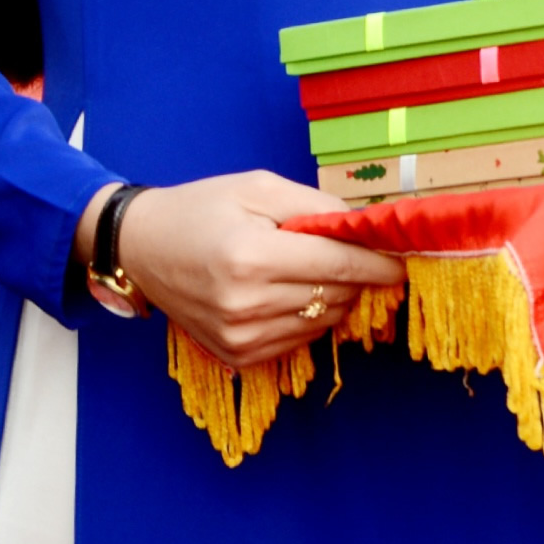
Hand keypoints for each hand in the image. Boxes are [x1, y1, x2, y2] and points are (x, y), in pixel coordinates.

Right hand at [109, 173, 403, 364]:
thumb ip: (319, 207)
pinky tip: (290, 293)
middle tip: (356, 256)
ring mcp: (238, 334)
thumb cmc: (201, 209)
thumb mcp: (260, 188)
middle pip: (338, 295)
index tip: (403, 261)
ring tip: (312, 269)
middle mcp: (244, 302)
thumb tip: (369, 227)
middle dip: (358, 276)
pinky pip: (300, 339)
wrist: (139, 247)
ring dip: (336, 297)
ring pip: (324, 321)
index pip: (340, 265)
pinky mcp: (236, 355)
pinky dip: (310, 317)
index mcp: (251, 256)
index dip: (379, 264)